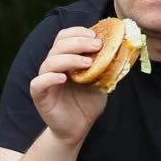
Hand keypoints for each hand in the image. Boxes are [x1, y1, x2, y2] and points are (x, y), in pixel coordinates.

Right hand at [30, 26, 106, 145]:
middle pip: (58, 45)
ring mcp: (45, 80)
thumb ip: (105, 65)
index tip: (95, 34)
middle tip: (97, 45)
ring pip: (50, 61)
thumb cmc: (88, 102)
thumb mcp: (101, 80)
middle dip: (79, 42)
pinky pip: (38, 83)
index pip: (64, 37)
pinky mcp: (40, 96)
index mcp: (65, 58)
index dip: (78, 32)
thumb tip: (121, 48)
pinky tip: (64, 78)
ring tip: (88, 62)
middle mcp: (53, 66)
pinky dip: (50, 78)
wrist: (78, 128)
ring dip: (70, 58)